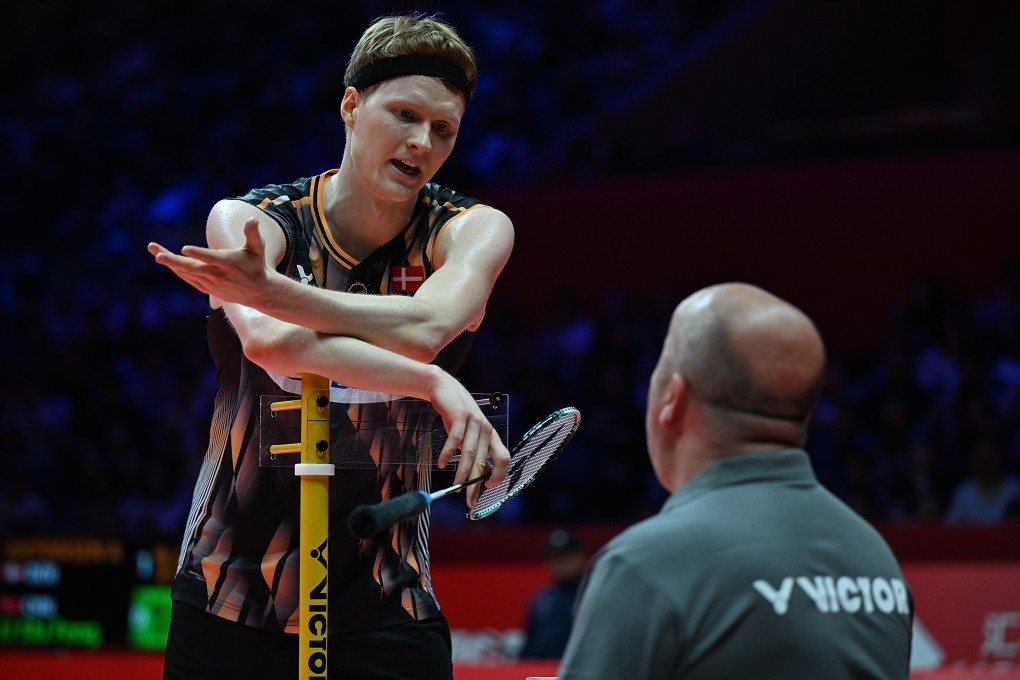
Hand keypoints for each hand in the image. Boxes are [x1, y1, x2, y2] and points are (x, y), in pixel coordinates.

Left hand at [147, 218, 274, 304]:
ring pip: (187, 273)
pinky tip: (167, 260)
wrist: (257, 292)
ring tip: (155, 251)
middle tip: (157, 255)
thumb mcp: (258, 249)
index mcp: (229, 263)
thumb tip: (253, 218)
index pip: (211, 258)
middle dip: (173, 260)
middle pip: (192, 268)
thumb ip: (254, 234)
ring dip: (170, 262)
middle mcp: (218, 274)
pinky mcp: (207, 288)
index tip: (185, 248)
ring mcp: (211, 283)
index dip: (199, 254)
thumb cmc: (256, 265)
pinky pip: (188, 278)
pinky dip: (177, 270)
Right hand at [426, 372, 509, 508]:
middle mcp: (487, 430)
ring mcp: (474, 422)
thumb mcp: (470, 435)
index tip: (486, 488)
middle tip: (468, 501)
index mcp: (492, 436)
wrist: (445, 389)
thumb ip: (474, 452)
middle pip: (484, 462)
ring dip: (462, 473)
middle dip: (475, 484)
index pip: (504, 458)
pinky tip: (442, 464)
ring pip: (470, 453)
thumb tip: (473, 478)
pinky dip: (448, 453)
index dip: (498, 474)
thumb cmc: (457, 418)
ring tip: (454, 488)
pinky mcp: (460, 416)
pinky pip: (455, 439)